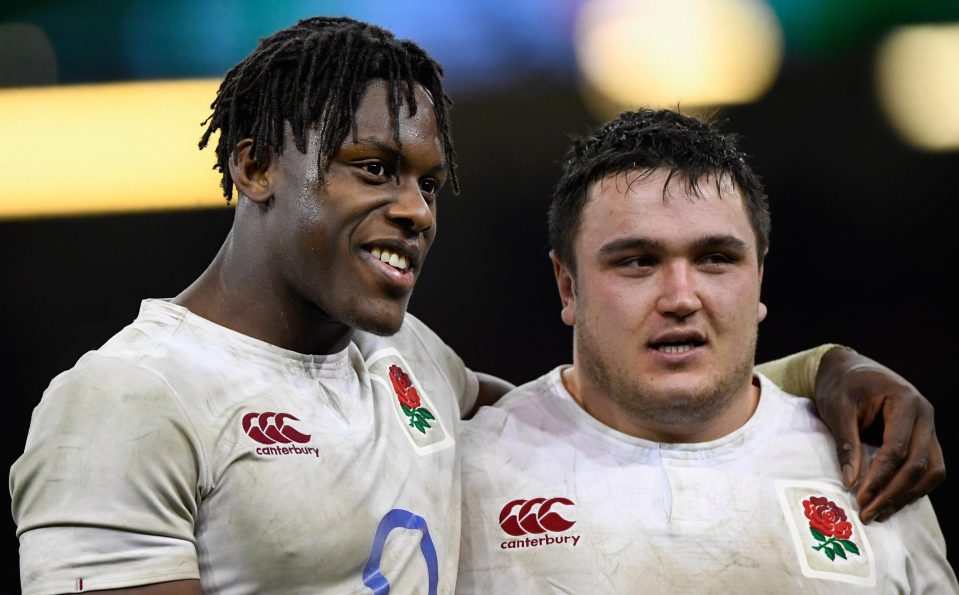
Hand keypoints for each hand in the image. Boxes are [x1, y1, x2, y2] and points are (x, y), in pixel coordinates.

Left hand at [813, 347, 944, 521]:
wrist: (849, 369)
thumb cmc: (841, 385)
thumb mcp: (837, 409)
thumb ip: (846, 444)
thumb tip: (850, 482)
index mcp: (905, 401)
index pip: (897, 448)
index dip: (878, 477)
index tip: (859, 497)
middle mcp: (925, 415)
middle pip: (919, 464)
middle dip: (893, 493)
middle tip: (868, 513)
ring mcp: (928, 427)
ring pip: (931, 471)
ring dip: (907, 495)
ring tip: (879, 513)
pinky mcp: (924, 439)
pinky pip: (928, 469)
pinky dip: (912, 488)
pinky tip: (889, 502)